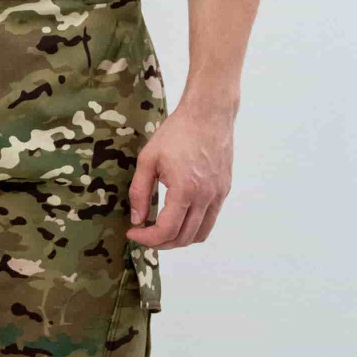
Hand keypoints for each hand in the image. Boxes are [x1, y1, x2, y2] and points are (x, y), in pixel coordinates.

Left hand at [126, 99, 234, 248]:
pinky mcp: (224, 190)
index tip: (132, 232)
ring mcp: (218, 195)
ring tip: (161, 230)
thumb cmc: (177, 132)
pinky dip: (194, 227)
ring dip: (178, 239)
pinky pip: (210, 220)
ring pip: (200, 234)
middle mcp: (205, 197)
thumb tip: (137, 219)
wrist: (209, 114)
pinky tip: (179, 216)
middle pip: (183, 238)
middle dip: (160, 242)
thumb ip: (139, 192)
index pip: (166, 231)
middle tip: (143, 234)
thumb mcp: (148, 160)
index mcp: (185, 190)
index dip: (146, 239)